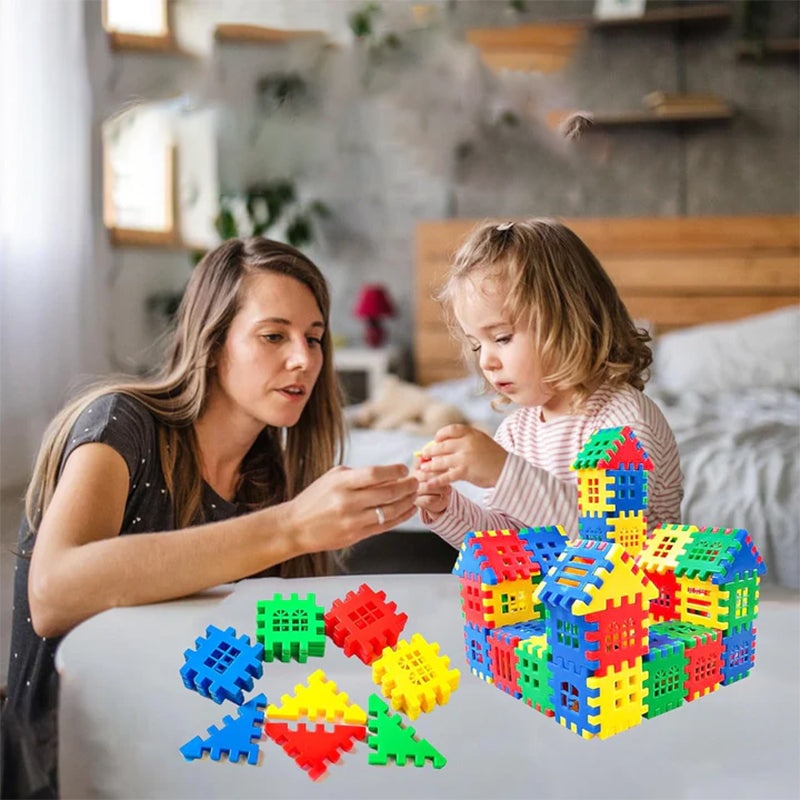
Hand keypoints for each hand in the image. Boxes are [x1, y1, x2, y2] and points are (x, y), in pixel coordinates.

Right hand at [285, 464, 417, 551]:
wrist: (295, 526)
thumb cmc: (315, 498)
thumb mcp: (333, 477)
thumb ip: (358, 474)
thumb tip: (388, 474)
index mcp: (341, 483)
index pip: (375, 474)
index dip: (395, 471)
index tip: (404, 470)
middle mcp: (348, 502)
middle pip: (387, 493)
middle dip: (407, 486)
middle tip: (416, 481)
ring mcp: (353, 521)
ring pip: (390, 511)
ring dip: (407, 502)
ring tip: (415, 494)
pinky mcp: (356, 535)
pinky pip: (385, 526)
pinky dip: (401, 517)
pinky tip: (408, 509)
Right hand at [412, 454, 450, 519]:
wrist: (438, 499)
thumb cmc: (440, 479)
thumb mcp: (440, 467)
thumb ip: (440, 459)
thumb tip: (443, 452)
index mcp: (417, 466)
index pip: (422, 460)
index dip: (434, 463)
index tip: (444, 465)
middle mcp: (412, 477)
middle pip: (425, 473)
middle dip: (439, 476)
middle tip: (449, 478)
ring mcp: (413, 490)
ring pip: (428, 486)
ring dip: (441, 487)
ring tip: (448, 488)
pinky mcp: (418, 502)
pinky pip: (429, 498)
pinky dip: (439, 497)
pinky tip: (442, 496)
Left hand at [419, 424, 507, 489]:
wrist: (506, 470)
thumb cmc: (493, 455)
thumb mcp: (481, 440)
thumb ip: (466, 439)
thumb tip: (444, 442)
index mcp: (471, 433)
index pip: (450, 430)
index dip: (440, 434)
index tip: (435, 440)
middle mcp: (467, 444)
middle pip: (442, 446)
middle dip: (430, 451)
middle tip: (424, 455)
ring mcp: (465, 458)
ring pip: (441, 461)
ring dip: (429, 465)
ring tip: (422, 468)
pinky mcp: (465, 472)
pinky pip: (446, 476)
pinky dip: (436, 481)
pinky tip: (428, 484)